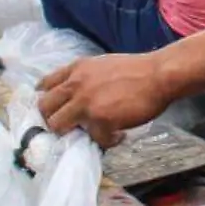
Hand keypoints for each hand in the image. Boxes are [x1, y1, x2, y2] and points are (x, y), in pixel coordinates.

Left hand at [38, 53, 172, 147]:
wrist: (160, 75)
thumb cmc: (138, 70)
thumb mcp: (103, 65)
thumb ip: (85, 78)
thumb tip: (77, 97)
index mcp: (77, 69)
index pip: (45, 85)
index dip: (48, 101)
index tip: (53, 111)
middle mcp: (75, 84)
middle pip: (44, 108)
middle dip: (54, 120)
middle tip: (71, 127)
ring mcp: (86, 103)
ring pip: (58, 126)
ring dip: (73, 133)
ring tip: (93, 132)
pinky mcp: (100, 120)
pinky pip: (95, 139)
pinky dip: (108, 140)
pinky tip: (120, 134)